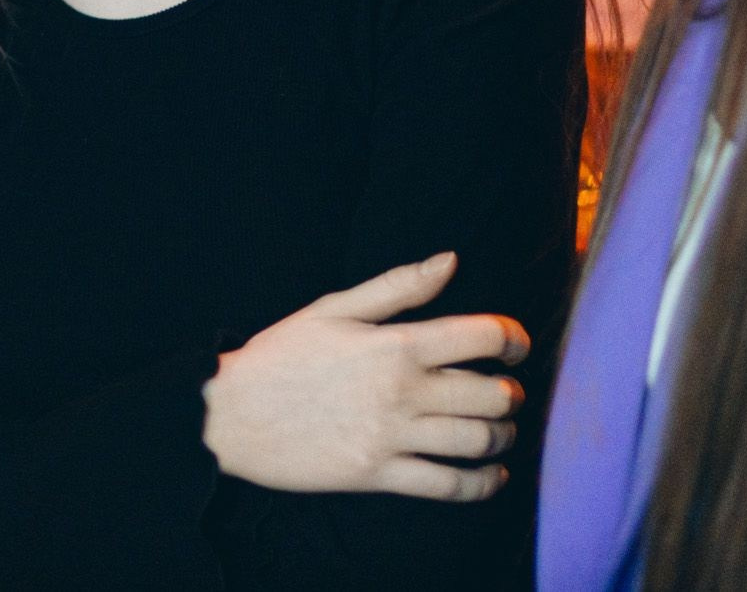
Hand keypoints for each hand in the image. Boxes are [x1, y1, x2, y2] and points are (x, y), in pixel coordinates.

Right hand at [201, 251, 528, 501]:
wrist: (230, 414)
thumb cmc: (281, 354)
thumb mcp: (334, 308)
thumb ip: (398, 285)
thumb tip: (451, 260)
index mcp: (395, 344)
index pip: (482, 335)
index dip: (513, 338)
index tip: (516, 345)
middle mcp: (401, 391)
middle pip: (491, 394)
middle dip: (512, 393)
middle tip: (507, 392)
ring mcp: (390, 436)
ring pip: (477, 441)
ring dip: (503, 437)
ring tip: (500, 431)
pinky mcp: (377, 475)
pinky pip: (448, 486)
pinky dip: (482, 484)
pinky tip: (490, 476)